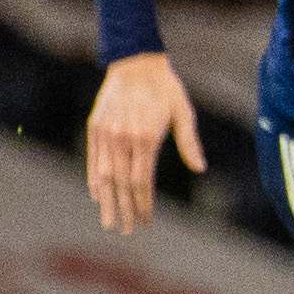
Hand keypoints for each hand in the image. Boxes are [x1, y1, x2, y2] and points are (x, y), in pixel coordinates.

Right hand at [85, 52, 204, 234]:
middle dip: (125, 209)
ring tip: (109, 222)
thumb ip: (189, 142)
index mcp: (146, 137)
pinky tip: (97, 195)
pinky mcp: (95, 128)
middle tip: (127, 231)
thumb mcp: (184, 112)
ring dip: (107, 201)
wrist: (135, 63)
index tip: (147, 219)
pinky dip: (94, 179)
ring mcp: (106, 134)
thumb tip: (200, 169)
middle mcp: (123, 138)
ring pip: (104, 175)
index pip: (142, 181)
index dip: (144, 203)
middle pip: (122, 183)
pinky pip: (92, 160)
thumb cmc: (166, 88)